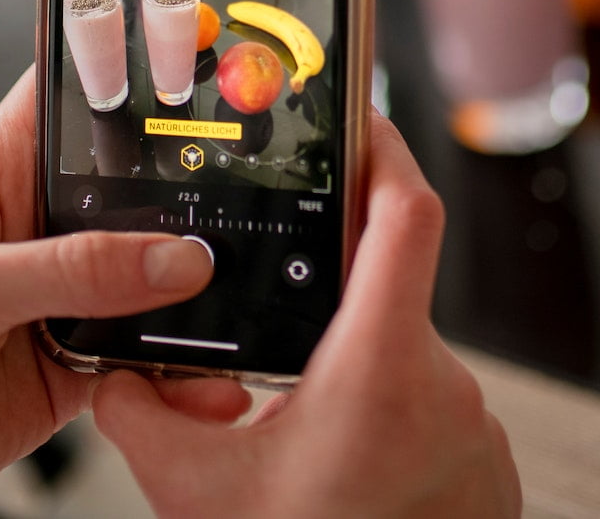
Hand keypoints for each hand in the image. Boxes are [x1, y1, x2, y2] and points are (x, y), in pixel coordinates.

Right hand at [94, 111, 521, 518]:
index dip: (385, 149)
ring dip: (353, 377)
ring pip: (404, 361)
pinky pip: (431, 413)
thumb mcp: (194, 492)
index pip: (407, 213)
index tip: (360, 118)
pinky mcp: (489, 470)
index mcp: (379, 369)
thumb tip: (110, 365)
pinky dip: (383, 426)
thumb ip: (141, 411)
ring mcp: (477, 430)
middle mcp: (444, 388)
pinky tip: (340, 471)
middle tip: (281, 332)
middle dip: (331, 305)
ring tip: (300, 427)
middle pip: (389, 294)